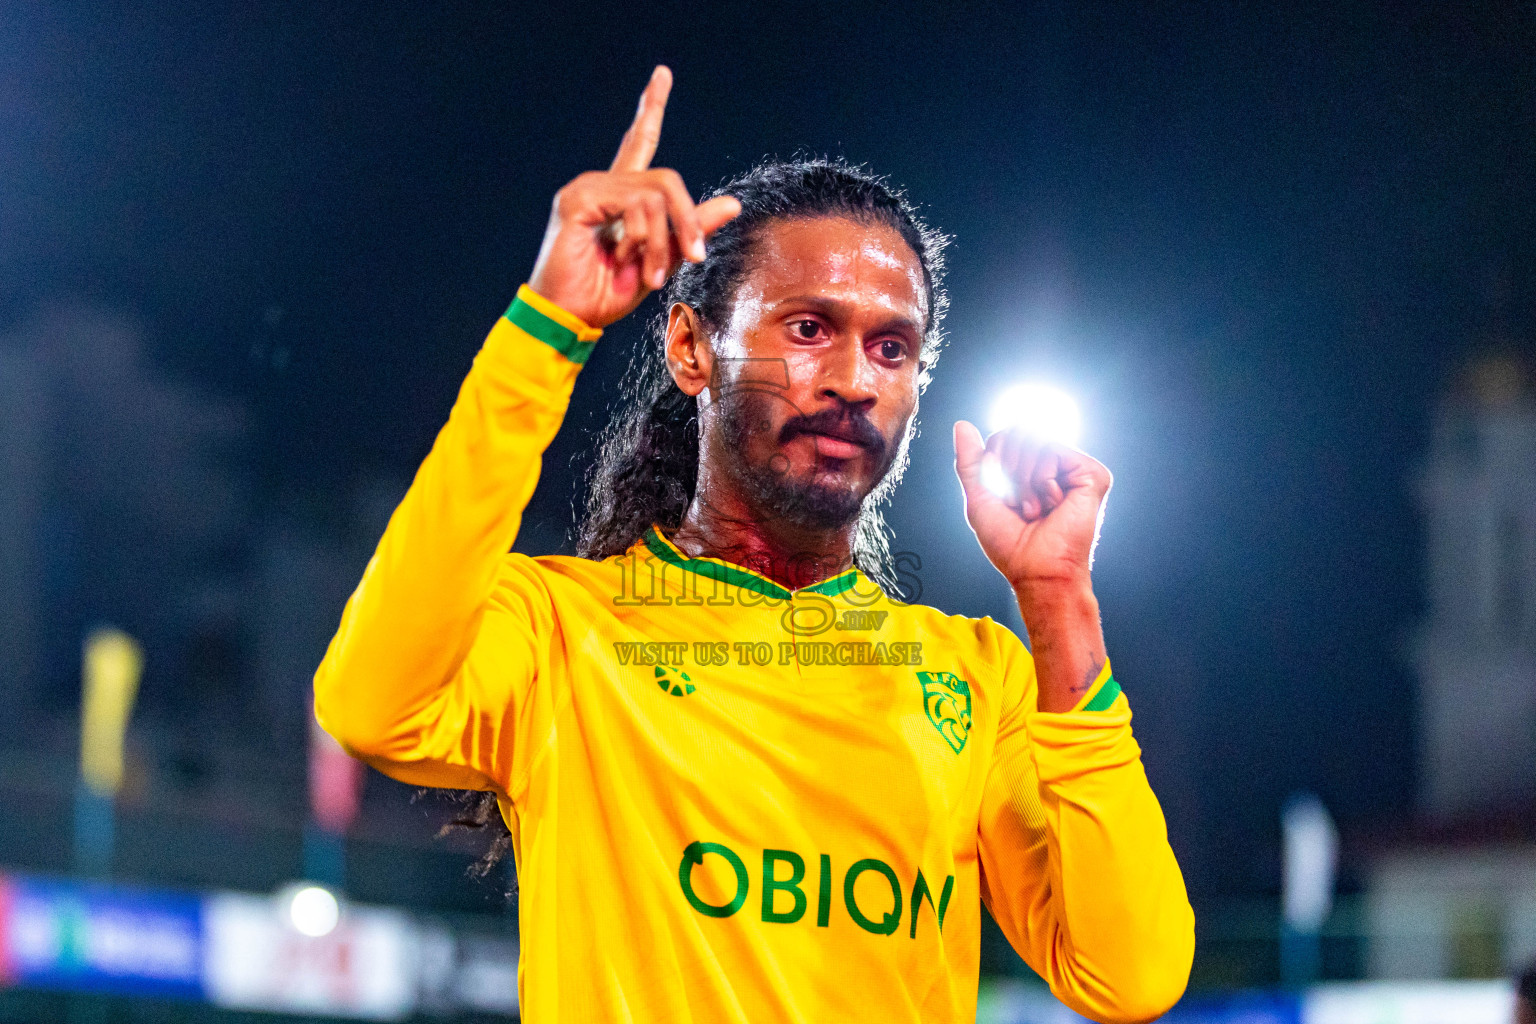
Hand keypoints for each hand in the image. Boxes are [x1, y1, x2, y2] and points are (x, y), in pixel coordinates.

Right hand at [527, 66, 741, 328]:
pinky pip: (637, 205)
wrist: (566, 320)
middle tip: (696, 257)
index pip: (638, 143)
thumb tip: (732, 203)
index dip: (650, 108)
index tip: (662, 74)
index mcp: (616, 195)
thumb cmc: (604, 296)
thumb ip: (690, 230)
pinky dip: (645, 237)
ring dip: (664, 240)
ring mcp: (586, 188)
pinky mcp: (579, 200)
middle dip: (688, 220)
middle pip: (665, 179)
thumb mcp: (660, 261)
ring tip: (652, 275)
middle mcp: (599, 184)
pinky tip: (630, 259)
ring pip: (656, 194)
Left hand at [953, 421, 1112, 593]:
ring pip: (1034, 437)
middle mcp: (1055, 465)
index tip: (1002, 497)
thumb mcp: (980, 498)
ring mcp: (1075, 468)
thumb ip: (970, 462)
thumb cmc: (1010, 543)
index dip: (991, 463)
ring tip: (1035, 509)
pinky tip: (1053, 503)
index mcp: (1031, 469)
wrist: (1035, 570)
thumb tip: (962, 424)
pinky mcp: (1092, 473)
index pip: (1002, 438)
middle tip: (1019, 504)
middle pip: (1016, 431)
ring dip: (1023, 479)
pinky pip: (1052, 449)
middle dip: (1007, 468)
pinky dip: (1042, 479)